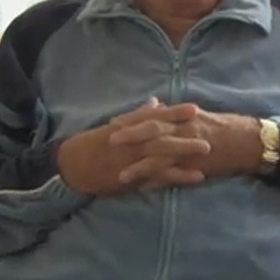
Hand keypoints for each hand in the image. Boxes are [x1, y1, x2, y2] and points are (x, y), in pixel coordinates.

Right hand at [56, 98, 210, 195]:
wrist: (71, 166)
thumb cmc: (95, 143)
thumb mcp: (116, 125)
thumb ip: (138, 114)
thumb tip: (156, 101)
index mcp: (128, 126)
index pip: (154, 116)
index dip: (175, 112)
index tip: (195, 108)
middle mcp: (131, 141)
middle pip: (161, 133)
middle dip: (184, 130)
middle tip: (206, 127)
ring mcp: (132, 159)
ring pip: (162, 154)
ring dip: (185, 152)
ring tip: (208, 150)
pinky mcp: (134, 177)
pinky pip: (159, 176)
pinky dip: (178, 176)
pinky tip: (197, 176)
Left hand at [111, 108, 262, 184]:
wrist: (249, 142)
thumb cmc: (226, 127)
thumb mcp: (200, 115)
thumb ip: (175, 114)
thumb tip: (155, 106)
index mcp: (185, 117)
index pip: (154, 116)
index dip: (133, 119)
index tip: (113, 122)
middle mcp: (185, 130)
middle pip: (153, 132)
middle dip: (130, 136)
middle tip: (109, 141)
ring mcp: (190, 149)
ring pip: (160, 156)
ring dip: (139, 166)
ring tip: (120, 175)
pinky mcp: (196, 167)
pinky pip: (174, 175)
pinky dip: (158, 182)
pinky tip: (144, 189)